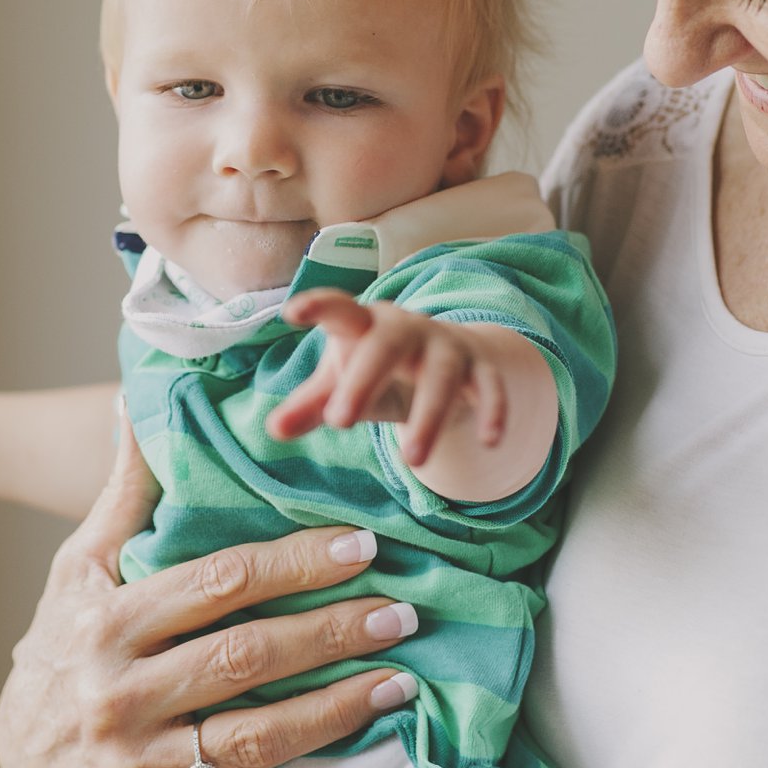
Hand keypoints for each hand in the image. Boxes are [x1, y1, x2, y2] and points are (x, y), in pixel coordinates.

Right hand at [0, 421, 420, 767]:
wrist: (15, 752)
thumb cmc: (61, 642)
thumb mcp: (79, 563)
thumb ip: (125, 492)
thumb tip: (139, 402)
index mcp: (109, 622)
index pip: (217, 585)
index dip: (293, 564)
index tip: (361, 545)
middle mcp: (123, 694)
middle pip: (245, 659)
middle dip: (331, 633)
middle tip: (402, 612)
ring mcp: (145, 763)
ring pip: (255, 740)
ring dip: (336, 713)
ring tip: (400, 684)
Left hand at [266, 289, 510, 466]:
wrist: (444, 356)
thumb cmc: (378, 369)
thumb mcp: (342, 382)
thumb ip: (310, 404)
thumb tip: (274, 429)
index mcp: (364, 324)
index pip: (340, 311)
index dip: (318, 307)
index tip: (291, 313)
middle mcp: (407, 330)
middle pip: (387, 345)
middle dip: (364, 381)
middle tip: (338, 421)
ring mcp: (446, 347)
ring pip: (441, 375)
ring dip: (427, 415)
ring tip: (411, 459)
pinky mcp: (480, 368)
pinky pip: (489, 386)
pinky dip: (492, 410)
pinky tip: (488, 441)